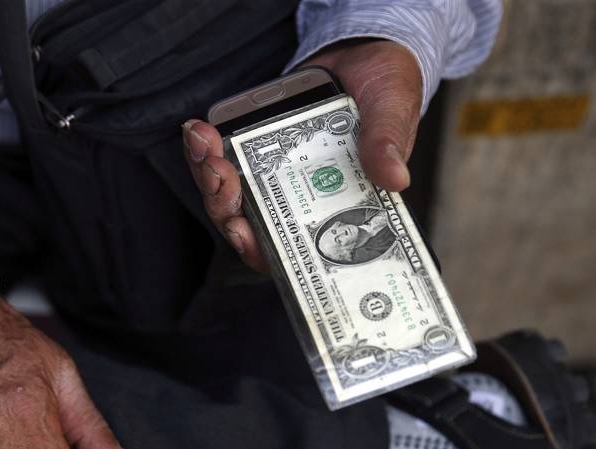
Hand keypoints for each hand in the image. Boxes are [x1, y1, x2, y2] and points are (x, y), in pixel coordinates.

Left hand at [182, 39, 421, 270]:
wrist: (365, 52)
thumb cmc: (387, 91)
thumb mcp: (393, 112)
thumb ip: (388, 144)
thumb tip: (395, 179)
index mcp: (334, 208)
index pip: (291, 249)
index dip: (261, 249)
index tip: (242, 231)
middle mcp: (298, 200)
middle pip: (248, 224)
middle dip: (224, 204)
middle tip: (220, 174)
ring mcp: (273, 175)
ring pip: (228, 195)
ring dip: (208, 175)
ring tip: (203, 143)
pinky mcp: (255, 147)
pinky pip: (222, 158)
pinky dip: (205, 148)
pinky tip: (200, 130)